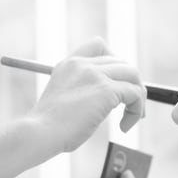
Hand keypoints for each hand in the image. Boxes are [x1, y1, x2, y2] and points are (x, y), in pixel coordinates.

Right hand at [28, 38, 145, 153]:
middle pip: (123, 63)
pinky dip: (136, 110)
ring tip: (131, 118)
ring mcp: (95, 74)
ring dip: (138, 97)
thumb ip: (83, 91)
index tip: (116, 83)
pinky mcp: (105, 90)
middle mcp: (83, 64)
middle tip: (131, 108)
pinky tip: (124, 127)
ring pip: (133, 75)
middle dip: (131, 84)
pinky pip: (135, 93)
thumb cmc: (47, 128)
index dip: (115, 61)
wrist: (38, 133)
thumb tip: (111, 98)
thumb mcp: (63, 100)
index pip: (99, 44)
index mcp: (70, 63)